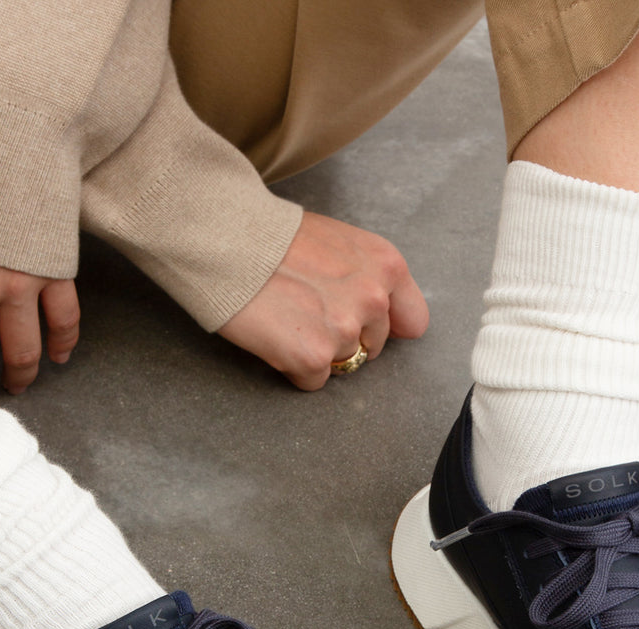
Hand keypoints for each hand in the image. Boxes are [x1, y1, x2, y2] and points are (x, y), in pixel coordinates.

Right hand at [218, 211, 428, 389]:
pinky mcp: (313, 356)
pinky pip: (312, 381)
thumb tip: (388, 317)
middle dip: (343, 338)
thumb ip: (368, 276)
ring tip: (286, 317)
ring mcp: (344, 330)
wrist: (225, 238)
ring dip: (316, 350)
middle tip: (305, 310)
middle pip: (371, 347)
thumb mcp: (340, 242)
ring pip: (341, 363)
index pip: (413, 321)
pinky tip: (274, 335)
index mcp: (386, 266)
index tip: (362, 324)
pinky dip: (292, 366)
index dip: (386, 327)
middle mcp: (373, 298)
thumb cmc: (274, 236)